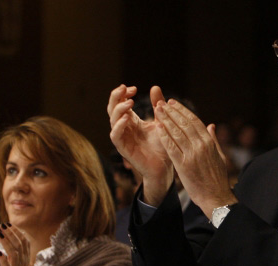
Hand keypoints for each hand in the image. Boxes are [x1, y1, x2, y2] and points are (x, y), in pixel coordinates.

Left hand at [0, 224, 37, 265]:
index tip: (8, 223)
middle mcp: (22, 259)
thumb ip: (16, 247)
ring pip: (13, 252)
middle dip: (10, 233)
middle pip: (18, 243)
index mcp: (25, 254)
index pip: (23, 239)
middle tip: (2, 225)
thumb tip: (9, 234)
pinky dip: (3, 259)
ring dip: (6, 242)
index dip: (16, 231)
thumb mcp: (19, 258)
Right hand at [107, 84, 173, 204]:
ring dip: (119, 109)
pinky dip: (119, 126)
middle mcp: (124, 128)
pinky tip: (127, 118)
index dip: (123, 93)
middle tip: (125, 88)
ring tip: (130, 102)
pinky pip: (115, 136)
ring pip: (112, 120)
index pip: (120, 103)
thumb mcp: (161, 120)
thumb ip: (157, 105)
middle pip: (112, 108)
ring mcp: (123, 138)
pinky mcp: (123, 149)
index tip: (134, 88)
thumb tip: (155, 87)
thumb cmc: (162, 145)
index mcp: (131, 120)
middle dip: (116, 97)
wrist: (165, 166)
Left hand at [155, 100, 237, 216]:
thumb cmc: (217, 178)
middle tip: (161, 102)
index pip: (194, 121)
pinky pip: (171, 147)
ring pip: (177, 133)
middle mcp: (201, 146)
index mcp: (209, 142)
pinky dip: (164, 136)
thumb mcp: (219, 156)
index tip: (173, 102)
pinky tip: (157, 127)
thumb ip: (213, 140)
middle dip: (171, 112)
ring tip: (157, 110)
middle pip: (184, 124)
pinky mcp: (183, 166)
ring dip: (166, 120)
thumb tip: (211, 125)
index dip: (182, 110)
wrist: (215, 197)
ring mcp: (192, 155)